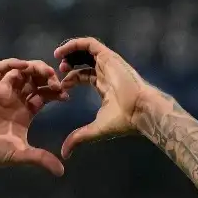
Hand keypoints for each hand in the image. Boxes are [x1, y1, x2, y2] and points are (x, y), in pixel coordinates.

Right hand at [0, 59, 68, 175]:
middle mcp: (15, 99)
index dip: (55, 91)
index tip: (65, 94)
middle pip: (34, 79)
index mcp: (26, 112)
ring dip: (32, 67)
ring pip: (19, 71)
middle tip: (56, 79)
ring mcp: (1, 91)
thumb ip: (40, 158)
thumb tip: (61, 172)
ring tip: (43, 71)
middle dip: (46, 76)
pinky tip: (22, 65)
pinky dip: (11, 63)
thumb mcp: (20, 155)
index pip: (44, 94)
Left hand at [55, 37, 163, 158]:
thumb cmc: (122, 120)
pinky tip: (62, 52)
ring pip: (86, 50)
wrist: (140, 111)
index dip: (70, 79)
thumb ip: (78, 137)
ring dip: (70, 52)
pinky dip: (74, 44)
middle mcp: (106, 72)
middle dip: (69, 64)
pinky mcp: (109, 56)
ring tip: (57, 58)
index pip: (84, 76)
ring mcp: (108, 63)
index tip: (60, 87)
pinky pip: (89, 44)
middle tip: (57, 72)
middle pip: (84, 61)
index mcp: (104, 86)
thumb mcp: (95, 130)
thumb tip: (65, 153)